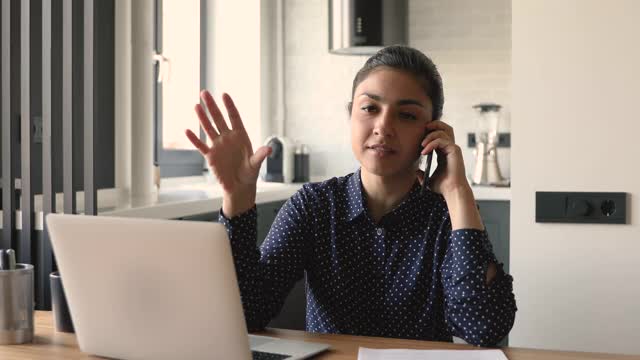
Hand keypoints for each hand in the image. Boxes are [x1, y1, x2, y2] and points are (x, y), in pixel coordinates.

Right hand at [185, 90, 271, 215]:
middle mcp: (228, 138)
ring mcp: (218, 145)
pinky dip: (194, 139)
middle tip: (205, 93)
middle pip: (218, 119)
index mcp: (241, 136)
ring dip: (202, 118)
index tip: (224, 95)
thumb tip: (269, 149)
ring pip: (209, 129)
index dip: (229, 106)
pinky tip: (187, 131)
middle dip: (212, 106)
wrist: (239, 186)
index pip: (234, 117)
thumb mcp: (255, 164)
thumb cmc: (250, 173)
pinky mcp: (211, 156)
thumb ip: (260, 155)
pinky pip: (201, 146)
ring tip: (196, 106)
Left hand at [417, 120, 469, 195]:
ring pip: (442, 132)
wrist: (452, 190)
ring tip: (422, 145)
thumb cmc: (443, 186)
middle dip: (433, 125)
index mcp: (443, 152)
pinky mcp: (454, 150)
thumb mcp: (428, 179)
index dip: (428, 133)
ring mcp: (453, 148)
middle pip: (444, 127)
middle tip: (422, 130)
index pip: (437, 135)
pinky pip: (441, 140)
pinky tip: (424, 151)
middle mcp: (449, 148)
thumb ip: (422, 174)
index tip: (418, 139)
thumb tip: (416, 171)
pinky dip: (431, 144)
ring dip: (429, 136)